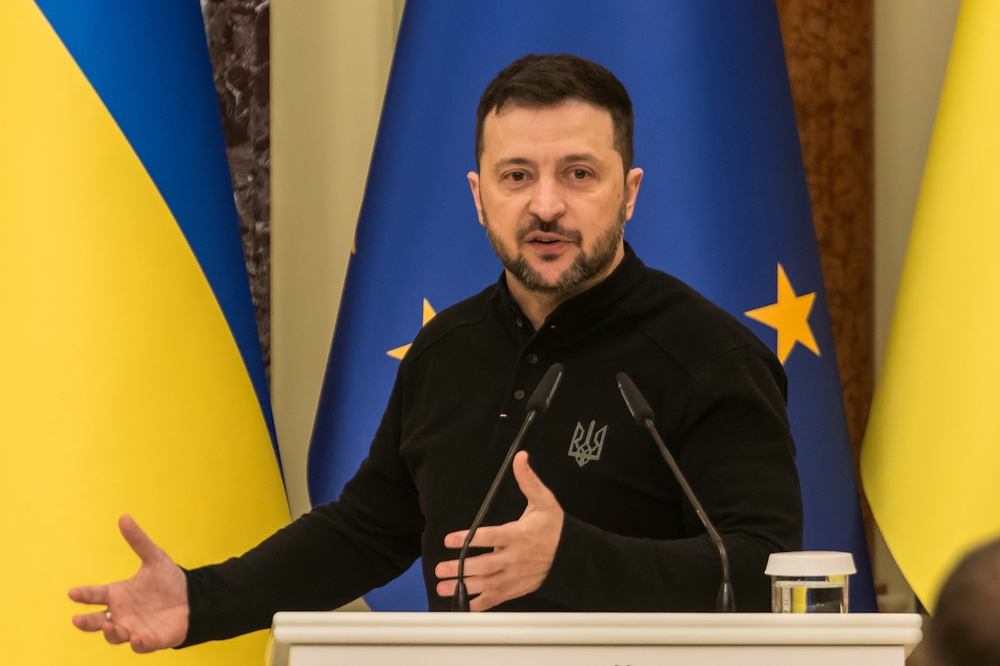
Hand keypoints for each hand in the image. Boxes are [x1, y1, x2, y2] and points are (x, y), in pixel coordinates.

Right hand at [68, 515, 188, 652]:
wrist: (193, 599)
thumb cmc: (169, 580)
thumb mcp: (155, 558)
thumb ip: (138, 541)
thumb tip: (124, 517)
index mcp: (118, 594)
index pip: (94, 595)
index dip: (83, 595)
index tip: (72, 592)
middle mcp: (121, 613)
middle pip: (96, 620)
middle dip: (86, 622)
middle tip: (77, 619)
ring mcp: (133, 628)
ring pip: (114, 635)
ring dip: (110, 632)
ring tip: (110, 625)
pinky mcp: (150, 640)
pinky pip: (139, 645)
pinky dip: (136, 643)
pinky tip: (136, 637)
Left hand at [435, 451, 563, 610]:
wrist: (572, 555)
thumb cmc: (554, 527)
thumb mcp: (543, 500)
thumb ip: (528, 480)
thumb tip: (520, 458)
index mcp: (518, 535)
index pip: (490, 537)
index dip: (469, 539)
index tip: (451, 539)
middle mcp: (514, 558)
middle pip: (484, 565)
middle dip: (460, 568)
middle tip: (440, 569)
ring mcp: (515, 576)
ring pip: (486, 583)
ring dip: (463, 587)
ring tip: (443, 588)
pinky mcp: (517, 588)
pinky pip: (496, 597)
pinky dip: (480, 603)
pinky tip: (464, 605)